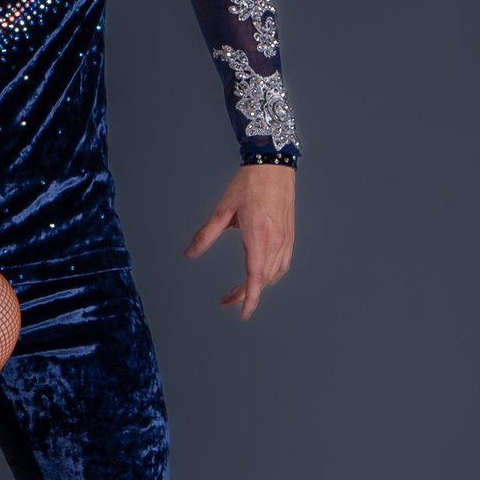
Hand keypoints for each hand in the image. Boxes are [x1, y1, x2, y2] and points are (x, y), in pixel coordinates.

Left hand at [184, 165, 294, 320]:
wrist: (274, 166)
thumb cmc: (248, 184)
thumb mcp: (223, 210)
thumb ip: (206, 235)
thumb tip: (190, 253)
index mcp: (258, 235)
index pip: (255, 276)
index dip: (250, 298)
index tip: (243, 313)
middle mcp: (276, 240)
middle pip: (263, 279)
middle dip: (246, 295)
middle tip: (226, 300)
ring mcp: (286, 239)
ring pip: (275, 274)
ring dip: (260, 287)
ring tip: (241, 292)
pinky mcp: (290, 235)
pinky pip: (283, 264)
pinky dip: (272, 276)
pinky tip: (261, 276)